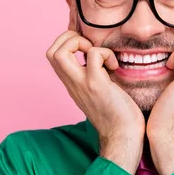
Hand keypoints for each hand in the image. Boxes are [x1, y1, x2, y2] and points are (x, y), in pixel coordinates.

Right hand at [46, 30, 144, 173]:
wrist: (123, 136)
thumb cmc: (117, 115)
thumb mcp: (98, 90)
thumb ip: (94, 75)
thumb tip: (103, 59)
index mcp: (72, 83)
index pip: (53, 56)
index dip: (66, 42)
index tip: (87, 46)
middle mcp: (72, 83)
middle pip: (50, 52)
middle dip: (68, 38)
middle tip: (89, 46)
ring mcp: (82, 84)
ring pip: (60, 52)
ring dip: (80, 42)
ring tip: (97, 54)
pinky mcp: (96, 85)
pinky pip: (94, 55)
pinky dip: (105, 53)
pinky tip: (115, 67)